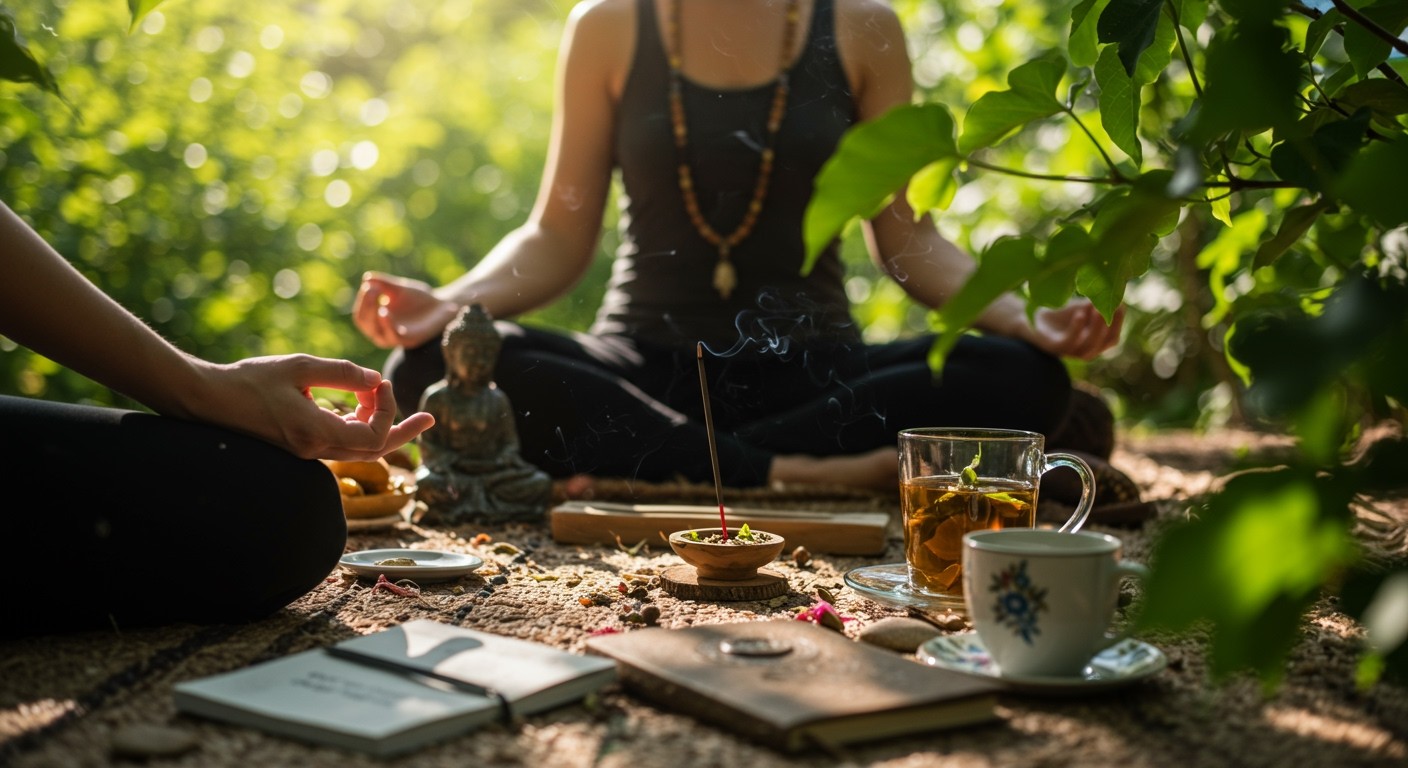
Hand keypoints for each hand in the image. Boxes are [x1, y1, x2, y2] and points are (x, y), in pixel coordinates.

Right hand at [182, 355, 434, 460]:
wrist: (208, 399)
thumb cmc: (250, 380)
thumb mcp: (299, 367)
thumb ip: (342, 373)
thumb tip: (377, 380)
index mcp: (316, 433)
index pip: (373, 438)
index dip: (388, 411)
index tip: (381, 382)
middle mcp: (314, 450)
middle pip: (373, 451)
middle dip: (403, 433)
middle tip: (430, 418)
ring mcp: (307, 451)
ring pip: (358, 448)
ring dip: (378, 424)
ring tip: (386, 394)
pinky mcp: (300, 445)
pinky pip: (340, 441)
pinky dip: (356, 423)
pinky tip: (360, 401)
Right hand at [353, 272, 459, 349]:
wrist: (442, 306)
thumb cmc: (418, 298)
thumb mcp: (400, 288)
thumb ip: (385, 284)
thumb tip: (367, 278)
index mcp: (376, 320)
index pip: (361, 314)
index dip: (362, 300)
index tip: (369, 286)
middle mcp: (382, 331)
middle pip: (364, 323)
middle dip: (365, 306)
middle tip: (371, 290)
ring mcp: (394, 338)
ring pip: (375, 332)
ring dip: (374, 317)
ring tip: (378, 301)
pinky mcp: (408, 341)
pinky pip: (393, 336)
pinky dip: (387, 325)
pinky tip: (384, 312)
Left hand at [1028, 302, 1124, 360]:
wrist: (1032, 316)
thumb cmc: (1060, 314)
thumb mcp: (1083, 308)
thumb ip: (1097, 306)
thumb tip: (1117, 297)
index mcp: (1093, 343)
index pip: (1112, 339)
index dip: (1118, 324)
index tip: (1121, 305)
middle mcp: (1083, 351)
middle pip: (1103, 344)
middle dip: (1109, 326)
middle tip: (1112, 306)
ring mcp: (1068, 352)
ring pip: (1088, 347)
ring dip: (1095, 328)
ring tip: (1097, 309)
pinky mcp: (1053, 348)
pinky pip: (1068, 342)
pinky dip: (1076, 329)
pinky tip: (1080, 314)